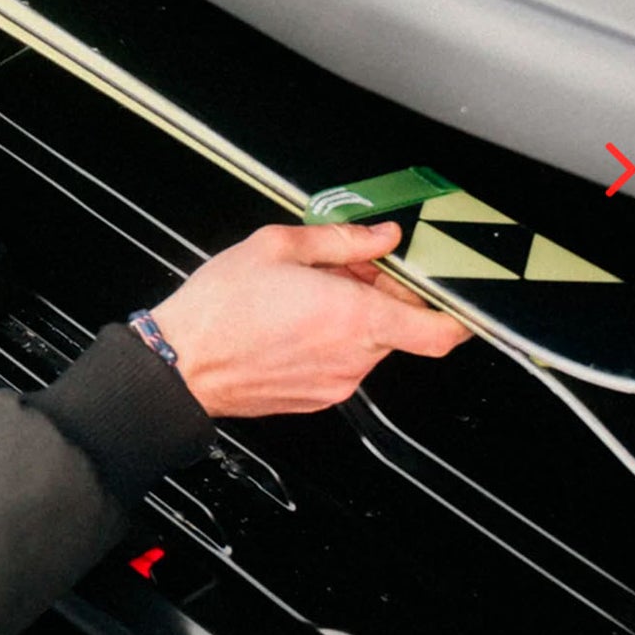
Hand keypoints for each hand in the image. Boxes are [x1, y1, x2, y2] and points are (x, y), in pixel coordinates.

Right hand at [149, 221, 469, 418]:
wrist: (180, 363)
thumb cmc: (219, 310)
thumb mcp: (276, 246)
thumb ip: (340, 238)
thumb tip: (379, 236)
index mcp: (354, 316)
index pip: (441, 330)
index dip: (454, 312)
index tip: (444, 292)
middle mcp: (353, 356)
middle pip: (399, 327)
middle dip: (381, 297)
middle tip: (346, 272)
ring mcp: (336, 382)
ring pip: (368, 345)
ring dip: (352, 319)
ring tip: (305, 297)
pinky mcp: (315, 398)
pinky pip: (341, 364)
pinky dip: (329, 342)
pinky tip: (291, 323)